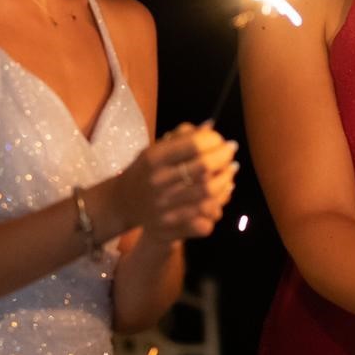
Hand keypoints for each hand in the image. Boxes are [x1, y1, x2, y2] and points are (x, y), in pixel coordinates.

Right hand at [119, 121, 238, 240]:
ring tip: (231, 171)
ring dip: (226, 181)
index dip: (214, 141)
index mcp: (154, 159)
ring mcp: (164, 207)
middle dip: (224, 158)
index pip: (193, 145)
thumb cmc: (146, 171)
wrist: (123, 203)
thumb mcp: (155, 149)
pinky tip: (221, 198)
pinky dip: (216, 209)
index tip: (222, 140)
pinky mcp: (169, 228)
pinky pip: (203, 222)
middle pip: (204, 168)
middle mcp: (158, 182)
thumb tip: (210, 127)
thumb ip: (181, 137)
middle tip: (231, 153)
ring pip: (208, 194)